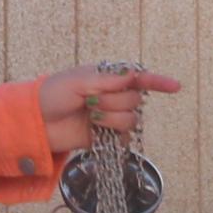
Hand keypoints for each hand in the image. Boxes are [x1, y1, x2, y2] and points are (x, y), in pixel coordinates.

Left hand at [36, 65, 181, 152]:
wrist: (37, 123)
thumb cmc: (52, 95)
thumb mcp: (77, 81)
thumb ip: (106, 80)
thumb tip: (133, 74)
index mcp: (106, 78)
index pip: (138, 78)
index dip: (158, 82)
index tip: (176, 87)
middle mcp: (113, 96)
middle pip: (135, 99)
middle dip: (115, 101)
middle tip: (91, 102)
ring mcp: (111, 117)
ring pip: (131, 119)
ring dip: (112, 118)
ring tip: (91, 117)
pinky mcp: (107, 137)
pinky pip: (125, 138)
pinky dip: (115, 136)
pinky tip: (98, 131)